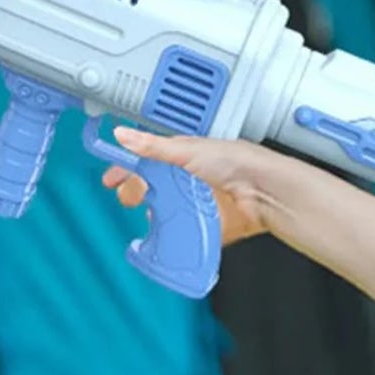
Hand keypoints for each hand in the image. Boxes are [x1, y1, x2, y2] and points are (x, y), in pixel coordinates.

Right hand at [102, 127, 277, 246]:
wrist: (262, 191)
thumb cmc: (235, 161)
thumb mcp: (188, 150)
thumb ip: (153, 146)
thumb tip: (122, 134)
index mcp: (180, 159)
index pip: (145, 164)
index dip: (126, 171)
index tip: (111, 180)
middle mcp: (185, 182)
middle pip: (150, 191)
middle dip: (135, 195)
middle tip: (130, 199)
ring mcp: (193, 206)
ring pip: (163, 214)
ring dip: (152, 219)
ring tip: (147, 220)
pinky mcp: (203, 227)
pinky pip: (181, 236)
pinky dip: (171, 239)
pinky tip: (162, 240)